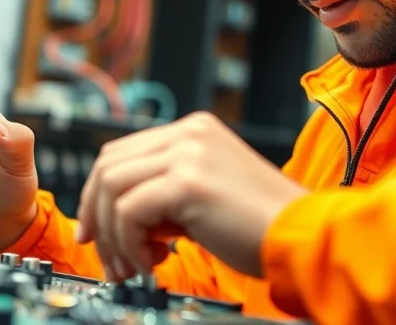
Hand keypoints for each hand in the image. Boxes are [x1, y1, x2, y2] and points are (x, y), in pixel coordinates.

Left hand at [75, 112, 306, 280]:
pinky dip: (129, 243)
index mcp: (195, 130)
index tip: (94, 231)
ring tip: (136, 265)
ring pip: (112, 187)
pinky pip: (128, 211)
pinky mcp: (188, 180)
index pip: (123, 152)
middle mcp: (189, 132)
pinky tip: (154, 261)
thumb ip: (166, 194)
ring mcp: (188, 152)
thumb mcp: (206, 196)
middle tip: (104, 256)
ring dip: (113, 236)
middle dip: (96, 216)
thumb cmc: (262, 226)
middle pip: (108, 164)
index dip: (99, 194)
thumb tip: (119, 218)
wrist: (301, 236)